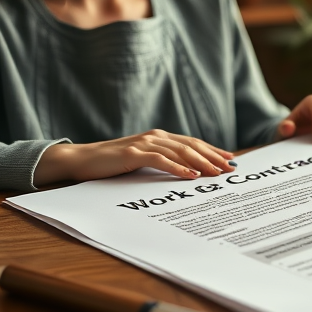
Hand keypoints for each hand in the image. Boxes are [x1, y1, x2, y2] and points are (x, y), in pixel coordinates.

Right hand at [33, 129, 235, 186]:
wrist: (82, 160)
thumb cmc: (113, 163)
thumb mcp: (142, 160)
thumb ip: (162, 160)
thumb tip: (187, 170)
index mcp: (159, 137)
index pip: (192, 142)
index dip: (212, 150)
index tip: (229, 159)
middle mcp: (155, 136)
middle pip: (191, 145)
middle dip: (212, 157)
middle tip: (229, 168)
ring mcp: (144, 143)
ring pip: (179, 151)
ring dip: (200, 163)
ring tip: (216, 173)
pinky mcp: (133, 154)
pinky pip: (160, 160)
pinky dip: (178, 167)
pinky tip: (191, 175)